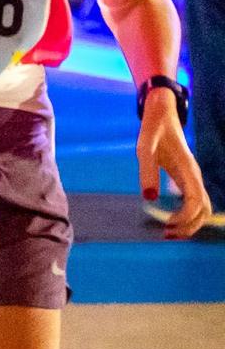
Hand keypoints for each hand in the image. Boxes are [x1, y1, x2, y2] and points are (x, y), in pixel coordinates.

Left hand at [139, 87, 212, 237]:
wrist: (162, 113)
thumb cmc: (153, 129)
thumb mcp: (144, 147)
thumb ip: (147, 171)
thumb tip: (149, 198)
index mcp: (188, 170)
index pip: (196, 202)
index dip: (185, 218)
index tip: (167, 225)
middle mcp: (195, 176)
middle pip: (204, 210)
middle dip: (189, 226)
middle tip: (167, 235)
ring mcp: (193, 177)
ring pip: (202, 207)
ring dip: (189, 223)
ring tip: (168, 232)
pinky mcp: (187, 177)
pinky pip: (194, 201)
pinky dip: (187, 214)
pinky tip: (171, 219)